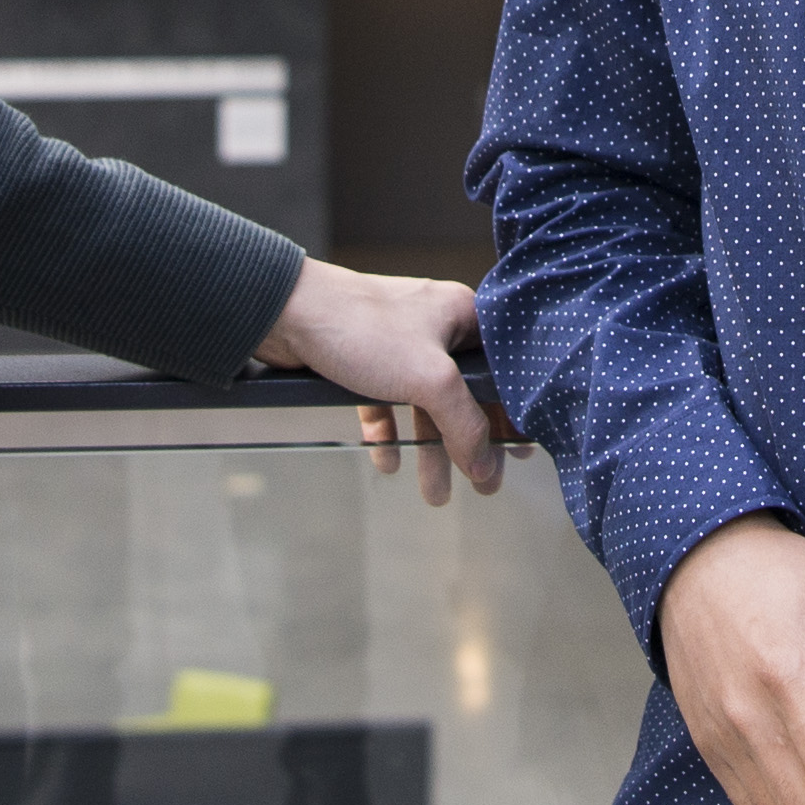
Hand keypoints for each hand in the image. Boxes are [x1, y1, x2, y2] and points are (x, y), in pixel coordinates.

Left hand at [256, 257, 504, 501]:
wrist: (286, 311)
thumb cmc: (363, 327)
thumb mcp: (430, 379)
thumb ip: (464, 423)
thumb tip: (485, 464)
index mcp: (463, 316)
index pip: (500, 372)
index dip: (510, 414)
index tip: (518, 454)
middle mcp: (436, 327)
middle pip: (463, 396)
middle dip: (467, 445)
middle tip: (480, 487)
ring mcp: (399, 343)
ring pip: (424, 405)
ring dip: (429, 449)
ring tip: (435, 493)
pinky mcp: (364, 360)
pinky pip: (386, 403)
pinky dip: (389, 433)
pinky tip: (387, 461)